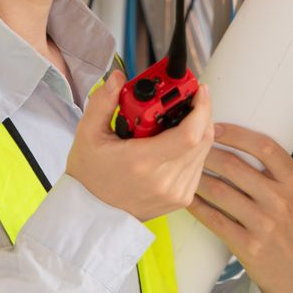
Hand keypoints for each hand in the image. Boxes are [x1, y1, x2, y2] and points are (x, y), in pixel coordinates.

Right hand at [64, 71, 214, 221]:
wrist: (91, 214)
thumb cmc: (88, 175)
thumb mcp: (88, 134)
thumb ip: (104, 102)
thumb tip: (119, 77)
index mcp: (143, 162)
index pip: (190, 133)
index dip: (201, 107)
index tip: (197, 89)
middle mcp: (164, 180)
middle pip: (203, 138)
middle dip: (201, 111)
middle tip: (190, 95)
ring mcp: (176, 192)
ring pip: (204, 151)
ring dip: (199, 127)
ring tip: (181, 114)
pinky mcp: (181, 198)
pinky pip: (199, 164)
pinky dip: (195, 147)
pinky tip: (178, 138)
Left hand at [185, 124, 292, 292]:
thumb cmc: (291, 229)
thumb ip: (273, 174)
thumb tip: (235, 144)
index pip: (264, 147)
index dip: (237, 134)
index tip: (216, 127)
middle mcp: (280, 200)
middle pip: (236, 167)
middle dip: (207, 153)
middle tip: (189, 146)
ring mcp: (265, 224)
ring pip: (220, 191)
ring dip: (197, 178)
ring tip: (182, 169)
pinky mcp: (249, 245)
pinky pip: (214, 219)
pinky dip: (197, 206)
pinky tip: (186, 198)